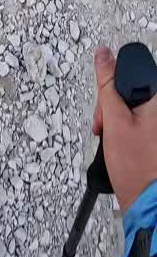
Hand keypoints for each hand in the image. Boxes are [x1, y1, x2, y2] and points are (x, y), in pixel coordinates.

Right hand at [93, 46, 156, 213]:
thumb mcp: (115, 120)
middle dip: (111, 107)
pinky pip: (136, 119)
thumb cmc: (135, 167)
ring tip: (113, 139)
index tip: (106, 108)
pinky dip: (124, 128)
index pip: (128, 72)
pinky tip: (121, 143)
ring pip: (130, 105)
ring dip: (116, 118)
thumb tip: (103, 55)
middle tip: (108, 129)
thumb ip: (108, 85)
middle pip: (129, 89)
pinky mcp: (153, 133)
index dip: (111, 89)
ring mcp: (156, 121)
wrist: (147, 202)